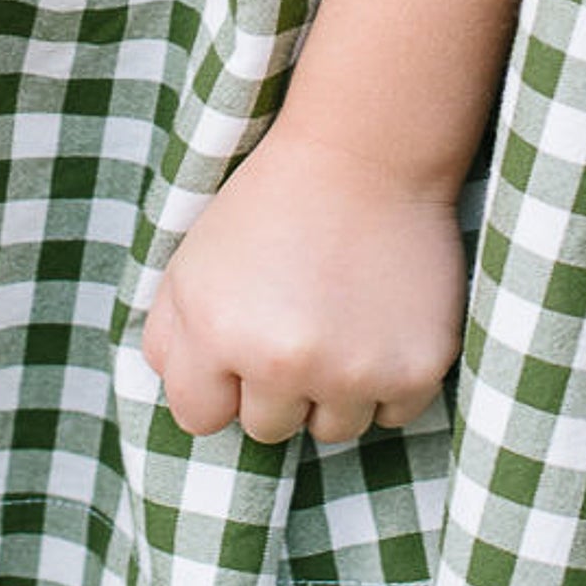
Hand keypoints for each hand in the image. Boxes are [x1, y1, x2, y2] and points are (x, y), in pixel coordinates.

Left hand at [141, 125, 464, 443]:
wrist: (367, 154)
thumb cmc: (272, 203)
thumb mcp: (192, 258)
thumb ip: (168, 337)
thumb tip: (184, 398)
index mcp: (217, 334)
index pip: (200, 418)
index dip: (218, 380)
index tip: (240, 342)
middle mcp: (281, 362)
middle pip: (268, 430)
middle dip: (276, 387)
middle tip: (296, 319)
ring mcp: (354, 371)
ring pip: (333, 429)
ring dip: (334, 389)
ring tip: (340, 317)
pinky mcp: (417, 369)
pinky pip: (393, 414)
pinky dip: (389, 379)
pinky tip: (381, 321)